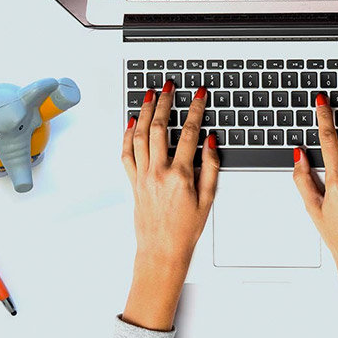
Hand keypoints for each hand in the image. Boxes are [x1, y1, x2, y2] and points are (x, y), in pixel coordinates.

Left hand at [120, 81, 218, 329]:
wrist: (161, 251)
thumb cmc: (185, 229)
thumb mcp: (208, 199)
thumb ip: (210, 167)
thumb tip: (210, 142)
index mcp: (180, 175)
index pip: (190, 133)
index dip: (196, 110)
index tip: (199, 95)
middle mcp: (158, 172)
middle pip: (160, 128)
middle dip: (164, 103)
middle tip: (168, 86)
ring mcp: (142, 176)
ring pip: (140, 136)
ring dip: (144, 112)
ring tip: (149, 96)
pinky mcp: (132, 182)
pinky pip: (126, 153)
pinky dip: (127, 135)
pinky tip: (131, 123)